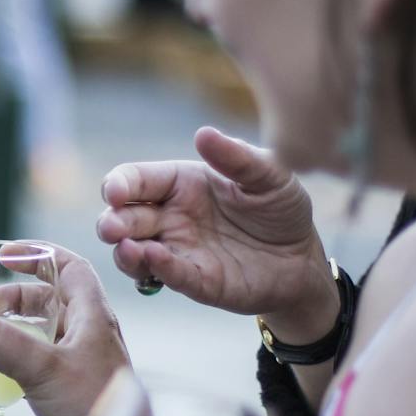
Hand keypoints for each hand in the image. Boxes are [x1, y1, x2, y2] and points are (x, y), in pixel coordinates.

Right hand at [0, 245, 129, 415]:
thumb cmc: (97, 406)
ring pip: (43, 329)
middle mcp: (89, 332)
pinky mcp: (71, 385)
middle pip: (49, 297)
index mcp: (92, 315)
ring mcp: (81, 359)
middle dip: (14, 295)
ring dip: (13, 325)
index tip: (6, 254)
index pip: (69, 266)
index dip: (38, 254)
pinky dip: (16, 353)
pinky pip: (39, 358)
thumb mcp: (43, 368)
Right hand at [97, 127, 337, 336]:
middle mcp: (170, 218)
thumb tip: (203, 133)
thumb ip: (236, 157)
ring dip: (124, 253)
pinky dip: (159, 269)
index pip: (136, 180)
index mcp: (179, 184)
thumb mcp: (268, 176)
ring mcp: (179, 251)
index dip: (118, 184)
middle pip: (125, 218)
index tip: (114, 191)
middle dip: (112, 223)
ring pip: (134, 253)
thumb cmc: (279, 209)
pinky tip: (155, 259)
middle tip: (113, 227)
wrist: (303, 257)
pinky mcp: (196, 282)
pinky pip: (170, 276)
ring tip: (128, 248)